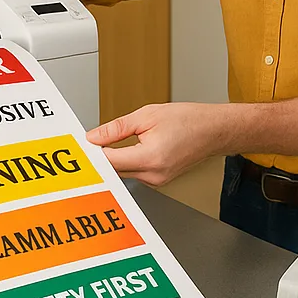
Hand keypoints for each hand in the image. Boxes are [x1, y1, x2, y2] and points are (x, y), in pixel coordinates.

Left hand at [86, 103, 228, 185]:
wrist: (213, 130)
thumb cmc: (188, 120)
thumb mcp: (147, 115)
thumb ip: (117, 128)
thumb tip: (94, 137)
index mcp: (150, 157)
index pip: (110, 161)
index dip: (93, 153)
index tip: (83, 145)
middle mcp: (154, 175)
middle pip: (115, 170)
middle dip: (101, 157)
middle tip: (91, 143)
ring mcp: (157, 181)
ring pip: (124, 172)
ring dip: (114, 160)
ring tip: (109, 144)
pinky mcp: (159, 180)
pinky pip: (135, 173)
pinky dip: (127, 162)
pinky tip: (128, 150)